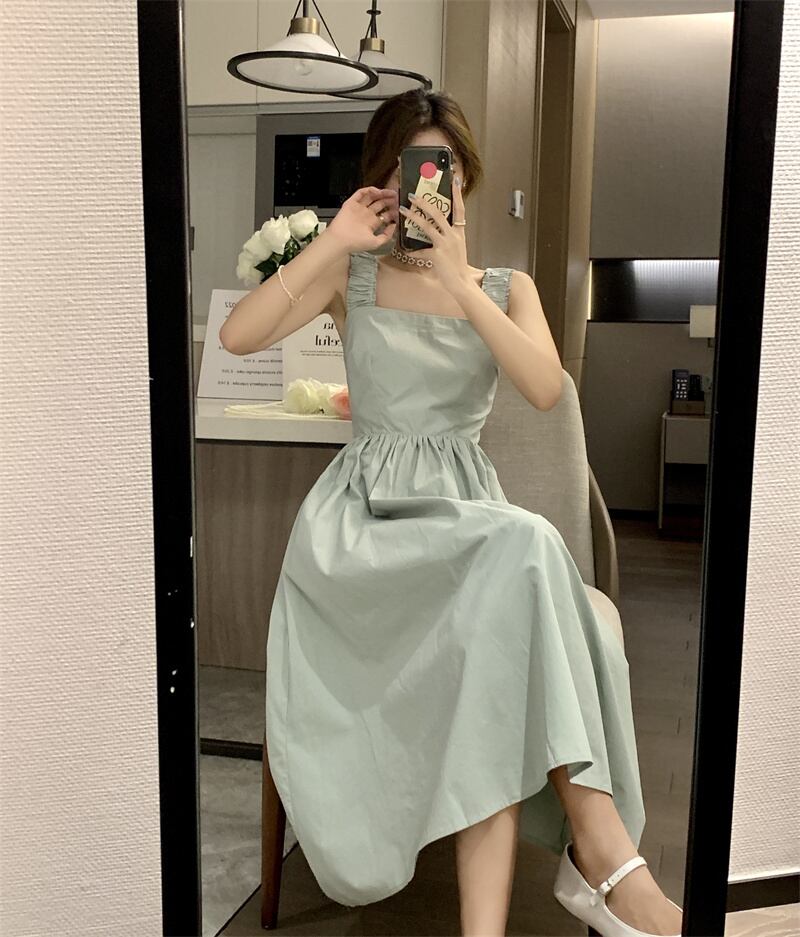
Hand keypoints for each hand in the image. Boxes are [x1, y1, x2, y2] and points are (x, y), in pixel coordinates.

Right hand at [326, 186, 398, 252]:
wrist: (341, 240)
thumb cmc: (356, 243)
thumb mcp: (376, 243)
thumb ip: (387, 236)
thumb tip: (394, 226)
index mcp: (371, 224)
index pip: (384, 215)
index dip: (392, 211)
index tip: (399, 208)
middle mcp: (365, 215)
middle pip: (380, 204)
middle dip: (389, 201)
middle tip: (397, 197)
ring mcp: (359, 208)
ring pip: (371, 197)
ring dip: (381, 194)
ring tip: (390, 192)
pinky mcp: (351, 203)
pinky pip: (360, 193)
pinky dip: (368, 190)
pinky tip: (377, 192)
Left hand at [397, 175, 469, 295]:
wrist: (461, 282)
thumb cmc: (457, 265)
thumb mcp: (456, 247)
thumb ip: (447, 236)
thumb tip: (435, 228)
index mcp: (459, 232)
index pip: (460, 209)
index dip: (457, 194)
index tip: (454, 180)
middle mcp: (453, 236)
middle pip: (438, 213)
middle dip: (424, 202)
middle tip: (413, 195)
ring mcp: (445, 245)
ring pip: (427, 226)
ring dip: (413, 217)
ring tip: (403, 210)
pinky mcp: (436, 255)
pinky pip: (420, 251)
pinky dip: (412, 251)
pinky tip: (406, 250)